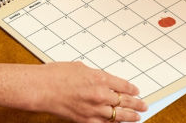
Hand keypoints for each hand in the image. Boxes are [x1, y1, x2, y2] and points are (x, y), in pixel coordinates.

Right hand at [29, 61, 146, 121]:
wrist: (41, 88)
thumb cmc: (56, 75)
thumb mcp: (80, 67)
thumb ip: (94, 75)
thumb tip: (102, 80)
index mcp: (100, 78)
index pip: (123, 85)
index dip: (132, 89)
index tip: (137, 91)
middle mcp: (100, 94)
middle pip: (124, 101)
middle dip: (136, 104)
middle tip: (143, 105)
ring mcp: (94, 109)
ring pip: (118, 115)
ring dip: (129, 116)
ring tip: (137, 117)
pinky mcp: (85, 120)